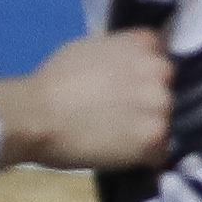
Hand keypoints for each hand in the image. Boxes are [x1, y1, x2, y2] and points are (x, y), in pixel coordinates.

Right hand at [0, 29, 172, 171]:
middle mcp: (159, 70)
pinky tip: (120, 156)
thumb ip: (115, 53)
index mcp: (142, 44)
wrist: (37, 115)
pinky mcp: (155, 139)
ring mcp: (160, 106)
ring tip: (116, 138)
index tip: (128, 82)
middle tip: (119, 112)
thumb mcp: (86, 48)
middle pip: (164, 88)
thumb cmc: (52, 80)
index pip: (159, 52)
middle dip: (147, 99)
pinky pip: (159, 152)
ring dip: (146, 129)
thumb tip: (121, 67)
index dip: (142, 70)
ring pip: (164, 121)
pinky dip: (143, 157)